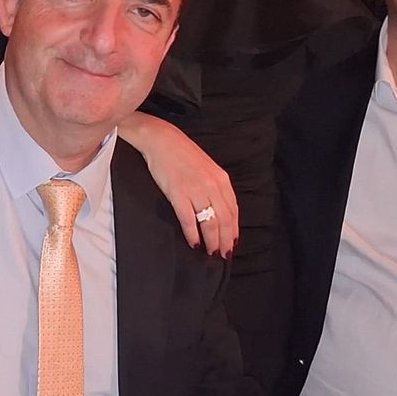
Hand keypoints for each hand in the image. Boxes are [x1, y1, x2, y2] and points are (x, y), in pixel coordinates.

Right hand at [118, 112, 237, 255]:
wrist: (163, 141)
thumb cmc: (184, 155)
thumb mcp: (208, 169)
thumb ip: (216, 188)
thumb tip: (220, 211)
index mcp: (221, 180)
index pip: (233, 211)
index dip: (233, 231)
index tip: (232, 244)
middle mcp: (212, 186)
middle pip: (223, 220)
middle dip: (225, 241)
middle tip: (222, 254)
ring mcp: (195, 190)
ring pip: (209, 222)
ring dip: (211, 241)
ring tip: (210, 252)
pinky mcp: (178, 193)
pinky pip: (188, 219)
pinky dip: (193, 234)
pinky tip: (194, 243)